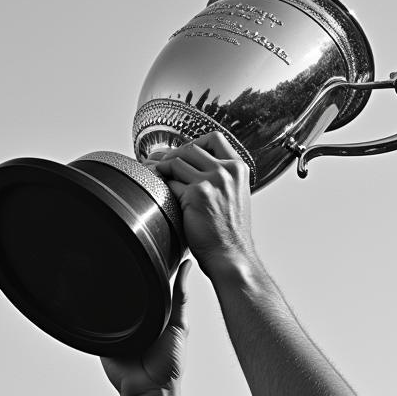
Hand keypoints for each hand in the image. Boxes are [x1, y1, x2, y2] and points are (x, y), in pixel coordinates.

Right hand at [101, 260, 191, 395]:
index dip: (146, 268)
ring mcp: (118, 327)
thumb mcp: (179, 326)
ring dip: (106, 293)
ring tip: (103, 275)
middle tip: (122, 258)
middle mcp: (136, 318)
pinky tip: (91, 299)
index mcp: (155, 312)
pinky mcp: (103, 336)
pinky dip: (93, 312)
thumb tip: (188, 266)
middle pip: (125, 291)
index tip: (145, 248)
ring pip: (108, 303)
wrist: (147, 389)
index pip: (148, 284)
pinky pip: (95, 320)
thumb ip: (180, 298)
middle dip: (122, 278)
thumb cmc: (168, 365)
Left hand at [151, 133, 258, 279]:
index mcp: (239, 170)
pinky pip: (171, 181)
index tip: (185, 154)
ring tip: (158, 177)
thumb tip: (190, 162)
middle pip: (191, 147)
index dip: (195, 142)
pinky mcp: (197, 193)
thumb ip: (221, 177)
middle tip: (163, 167)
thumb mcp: (234, 196)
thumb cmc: (229, 233)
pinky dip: (163, 187)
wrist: (231, 256)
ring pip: (177, 161)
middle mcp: (228, 172)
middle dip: (173, 156)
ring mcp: (213, 181)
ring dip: (164, 169)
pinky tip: (162, 195)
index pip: (214, 139)